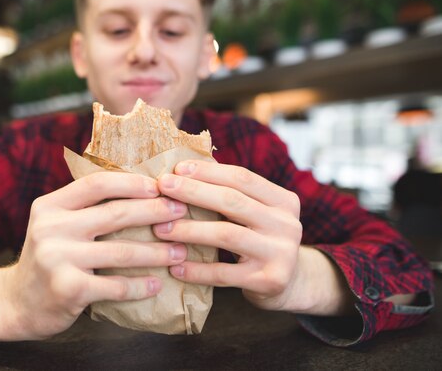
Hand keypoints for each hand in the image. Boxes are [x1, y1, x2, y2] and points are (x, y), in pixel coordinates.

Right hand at [0, 171, 189, 342]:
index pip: (96, 184)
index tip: (159, 185)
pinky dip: (140, 286)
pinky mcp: (68, 289)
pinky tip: (157, 284)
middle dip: (155, 212)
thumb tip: (138, 188)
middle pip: (115, 214)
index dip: (131, 183)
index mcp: (50, 206)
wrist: (16, 303)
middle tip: (182, 212)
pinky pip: (115, 286)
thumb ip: (83, 208)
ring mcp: (58, 259)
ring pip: (121, 251)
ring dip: (156, 252)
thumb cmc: (49, 258)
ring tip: (180, 252)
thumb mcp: (55, 224)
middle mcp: (51, 228)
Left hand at [152, 160, 307, 311]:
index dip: (208, 172)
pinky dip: (197, 270)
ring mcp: (280, 253)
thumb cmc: (260, 240)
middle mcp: (287, 224)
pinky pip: (224, 273)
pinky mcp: (269, 281)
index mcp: (284, 200)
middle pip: (233, 201)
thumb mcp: (257, 214)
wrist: (292, 284)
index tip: (177, 169)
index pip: (242, 178)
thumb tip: (183, 172)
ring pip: (227, 235)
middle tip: (162, 187)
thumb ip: (232, 195)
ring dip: (189, 230)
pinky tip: (175, 267)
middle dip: (193, 192)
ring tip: (160, 229)